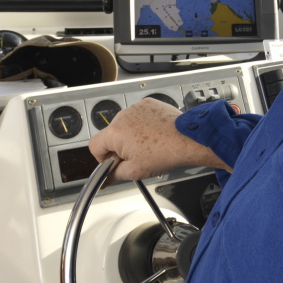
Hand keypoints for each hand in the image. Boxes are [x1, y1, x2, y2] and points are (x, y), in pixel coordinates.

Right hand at [88, 98, 230, 181]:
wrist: (187, 139)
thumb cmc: (165, 153)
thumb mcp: (134, 171)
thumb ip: (113, 174)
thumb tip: (105, 177)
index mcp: (115, 132)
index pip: (94, 145)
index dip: (102, 158)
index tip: (114, 163)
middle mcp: (123, 115)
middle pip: (111, 134)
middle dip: (119, 147)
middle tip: (136, 156)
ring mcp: (136, 107)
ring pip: (125, 125)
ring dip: (131, 135)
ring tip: (149, 145)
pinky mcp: (149, 104)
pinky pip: (138, 116)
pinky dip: (143, 125)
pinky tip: (154, 134)